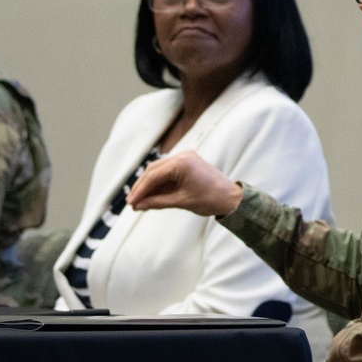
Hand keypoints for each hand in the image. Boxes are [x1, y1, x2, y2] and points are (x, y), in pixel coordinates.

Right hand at [126, 150, 242, 216]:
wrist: (231, 198)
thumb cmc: (211, 199)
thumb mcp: (181, 202)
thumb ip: (158, 202)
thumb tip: (139, 206)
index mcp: (182, 163)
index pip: (153, 176)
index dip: (140, 190)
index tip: (130, 203)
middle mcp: (182, 156)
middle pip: (153, 170)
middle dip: (142, 187)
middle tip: (132, 203)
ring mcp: (185, 158)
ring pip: (159, 171)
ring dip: (149, 186)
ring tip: (139, 202)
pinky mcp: (187, 163)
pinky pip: (167, 172)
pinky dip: (159, 184)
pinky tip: (151, 195)